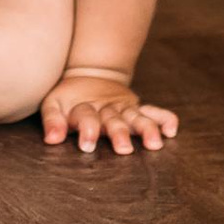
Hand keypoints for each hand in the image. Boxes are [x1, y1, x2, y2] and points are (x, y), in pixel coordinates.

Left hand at [41, 69, 178, 156]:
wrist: (90, 74)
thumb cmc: (68, 98)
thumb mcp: (53, 104)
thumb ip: (52, 121)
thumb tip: (52, 140)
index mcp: (84, 108)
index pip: (86, 117)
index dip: (86, 130)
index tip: (86, 146)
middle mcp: (106, 109)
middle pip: (114, 120)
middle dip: (119, 133)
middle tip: (124, 149)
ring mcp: (124, 108)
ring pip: (136, 118)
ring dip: (146, 129)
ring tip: (155, 144)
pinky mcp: (136, 108)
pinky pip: (154, 112)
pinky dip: (164, 119)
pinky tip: (171, 131)